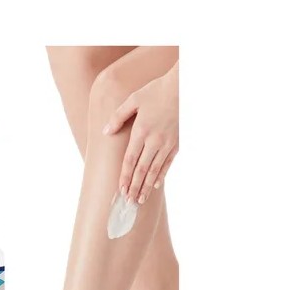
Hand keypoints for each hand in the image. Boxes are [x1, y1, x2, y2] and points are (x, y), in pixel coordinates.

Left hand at [103, 62, 177, 203]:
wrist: (183, 87)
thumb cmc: (156, 90)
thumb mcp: (134, 100)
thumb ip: (118, 117)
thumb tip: (105, 132)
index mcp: (141, 131)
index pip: (130, 160)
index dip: (125, 177)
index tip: (121, 190)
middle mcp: (155, 140)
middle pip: (142, 169)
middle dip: (135, 187)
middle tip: (129, 202)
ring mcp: (167, 143)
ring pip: (155, 170)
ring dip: (147, 186)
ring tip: (140, 199)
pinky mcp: (177, 143)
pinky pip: (168, 163)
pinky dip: (161, 175)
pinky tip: (156, 185)